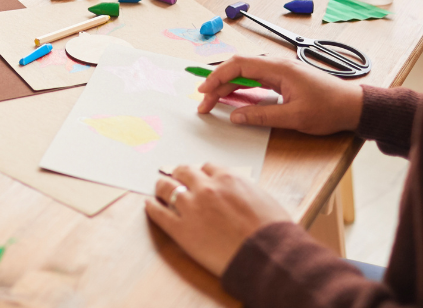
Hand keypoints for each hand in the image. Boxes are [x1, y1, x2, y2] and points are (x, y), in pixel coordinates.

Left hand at [144, 164, 291, 276]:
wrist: (267, 255)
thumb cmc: (273, 231)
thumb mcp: (263, 199)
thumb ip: (244, 191)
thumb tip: (238, 194)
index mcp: (228, 178)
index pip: (207, 167)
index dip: (202, 173)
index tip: (198, 177)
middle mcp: (206, 188)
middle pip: (184, 171)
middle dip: (179, 174)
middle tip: (175, 177)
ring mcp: (191, 208)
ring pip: (167, 187)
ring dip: (162, 186)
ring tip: (159, 187)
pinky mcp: (181, 230)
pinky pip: (159, 213)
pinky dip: (151, 207)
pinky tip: (149, 204)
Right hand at [197, 55, 363, 134]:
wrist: (354, 106)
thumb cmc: (329, 109)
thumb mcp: (294, 117)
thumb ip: (261, 116)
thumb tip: (235, 116)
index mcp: (278, 69)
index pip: (238, 65)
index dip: (217, 77)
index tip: (204, 91)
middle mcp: (277, 65)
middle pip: (238, 68)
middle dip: (217, 83)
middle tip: (204, 102)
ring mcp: (280, 72)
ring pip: (245, 74)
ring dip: (227, 86)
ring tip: (213, 101)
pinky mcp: (284, 79)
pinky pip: (256, 80)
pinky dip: (240, 88)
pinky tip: (233, 98)